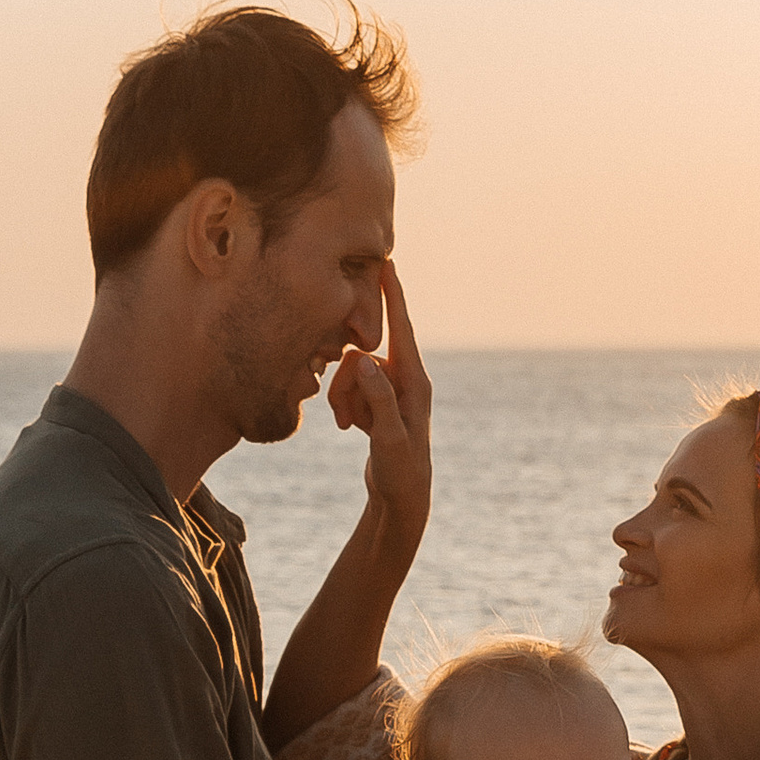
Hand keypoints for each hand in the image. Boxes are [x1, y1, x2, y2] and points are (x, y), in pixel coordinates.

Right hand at [327, 260, 431, 546]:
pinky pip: (351, 387)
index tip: (386, 260)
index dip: (392, 294)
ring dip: (343, 398)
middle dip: (346, 382)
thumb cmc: (401, 472)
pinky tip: (348, 429)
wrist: (402, 499)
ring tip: (348, 428)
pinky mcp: (379, 400)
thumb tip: (363, 360)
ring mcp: (391, 388)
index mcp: (415, 381)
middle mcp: (406, 379)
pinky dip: (344, 405)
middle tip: (346, 419)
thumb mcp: (389, 438)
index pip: (402, 327)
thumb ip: (379, 399)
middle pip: (363, 355)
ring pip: (352, 372)